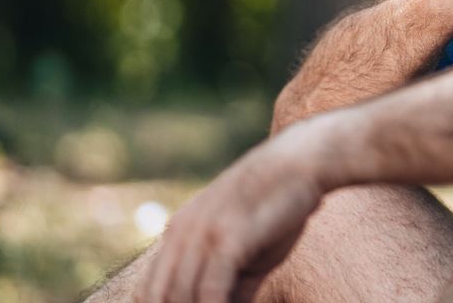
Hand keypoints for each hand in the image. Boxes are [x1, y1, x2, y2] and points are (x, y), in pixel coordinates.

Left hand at [137, 124, 325, 302]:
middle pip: (159, 298)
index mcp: (178, 232)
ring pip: (181, 298)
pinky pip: (209, 292)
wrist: (303, 162)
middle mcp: (181, 233)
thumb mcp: (247, 248)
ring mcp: (202, 234)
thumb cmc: (279, 206)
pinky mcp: (227, 239)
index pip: (150, 291)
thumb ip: (230, 284)